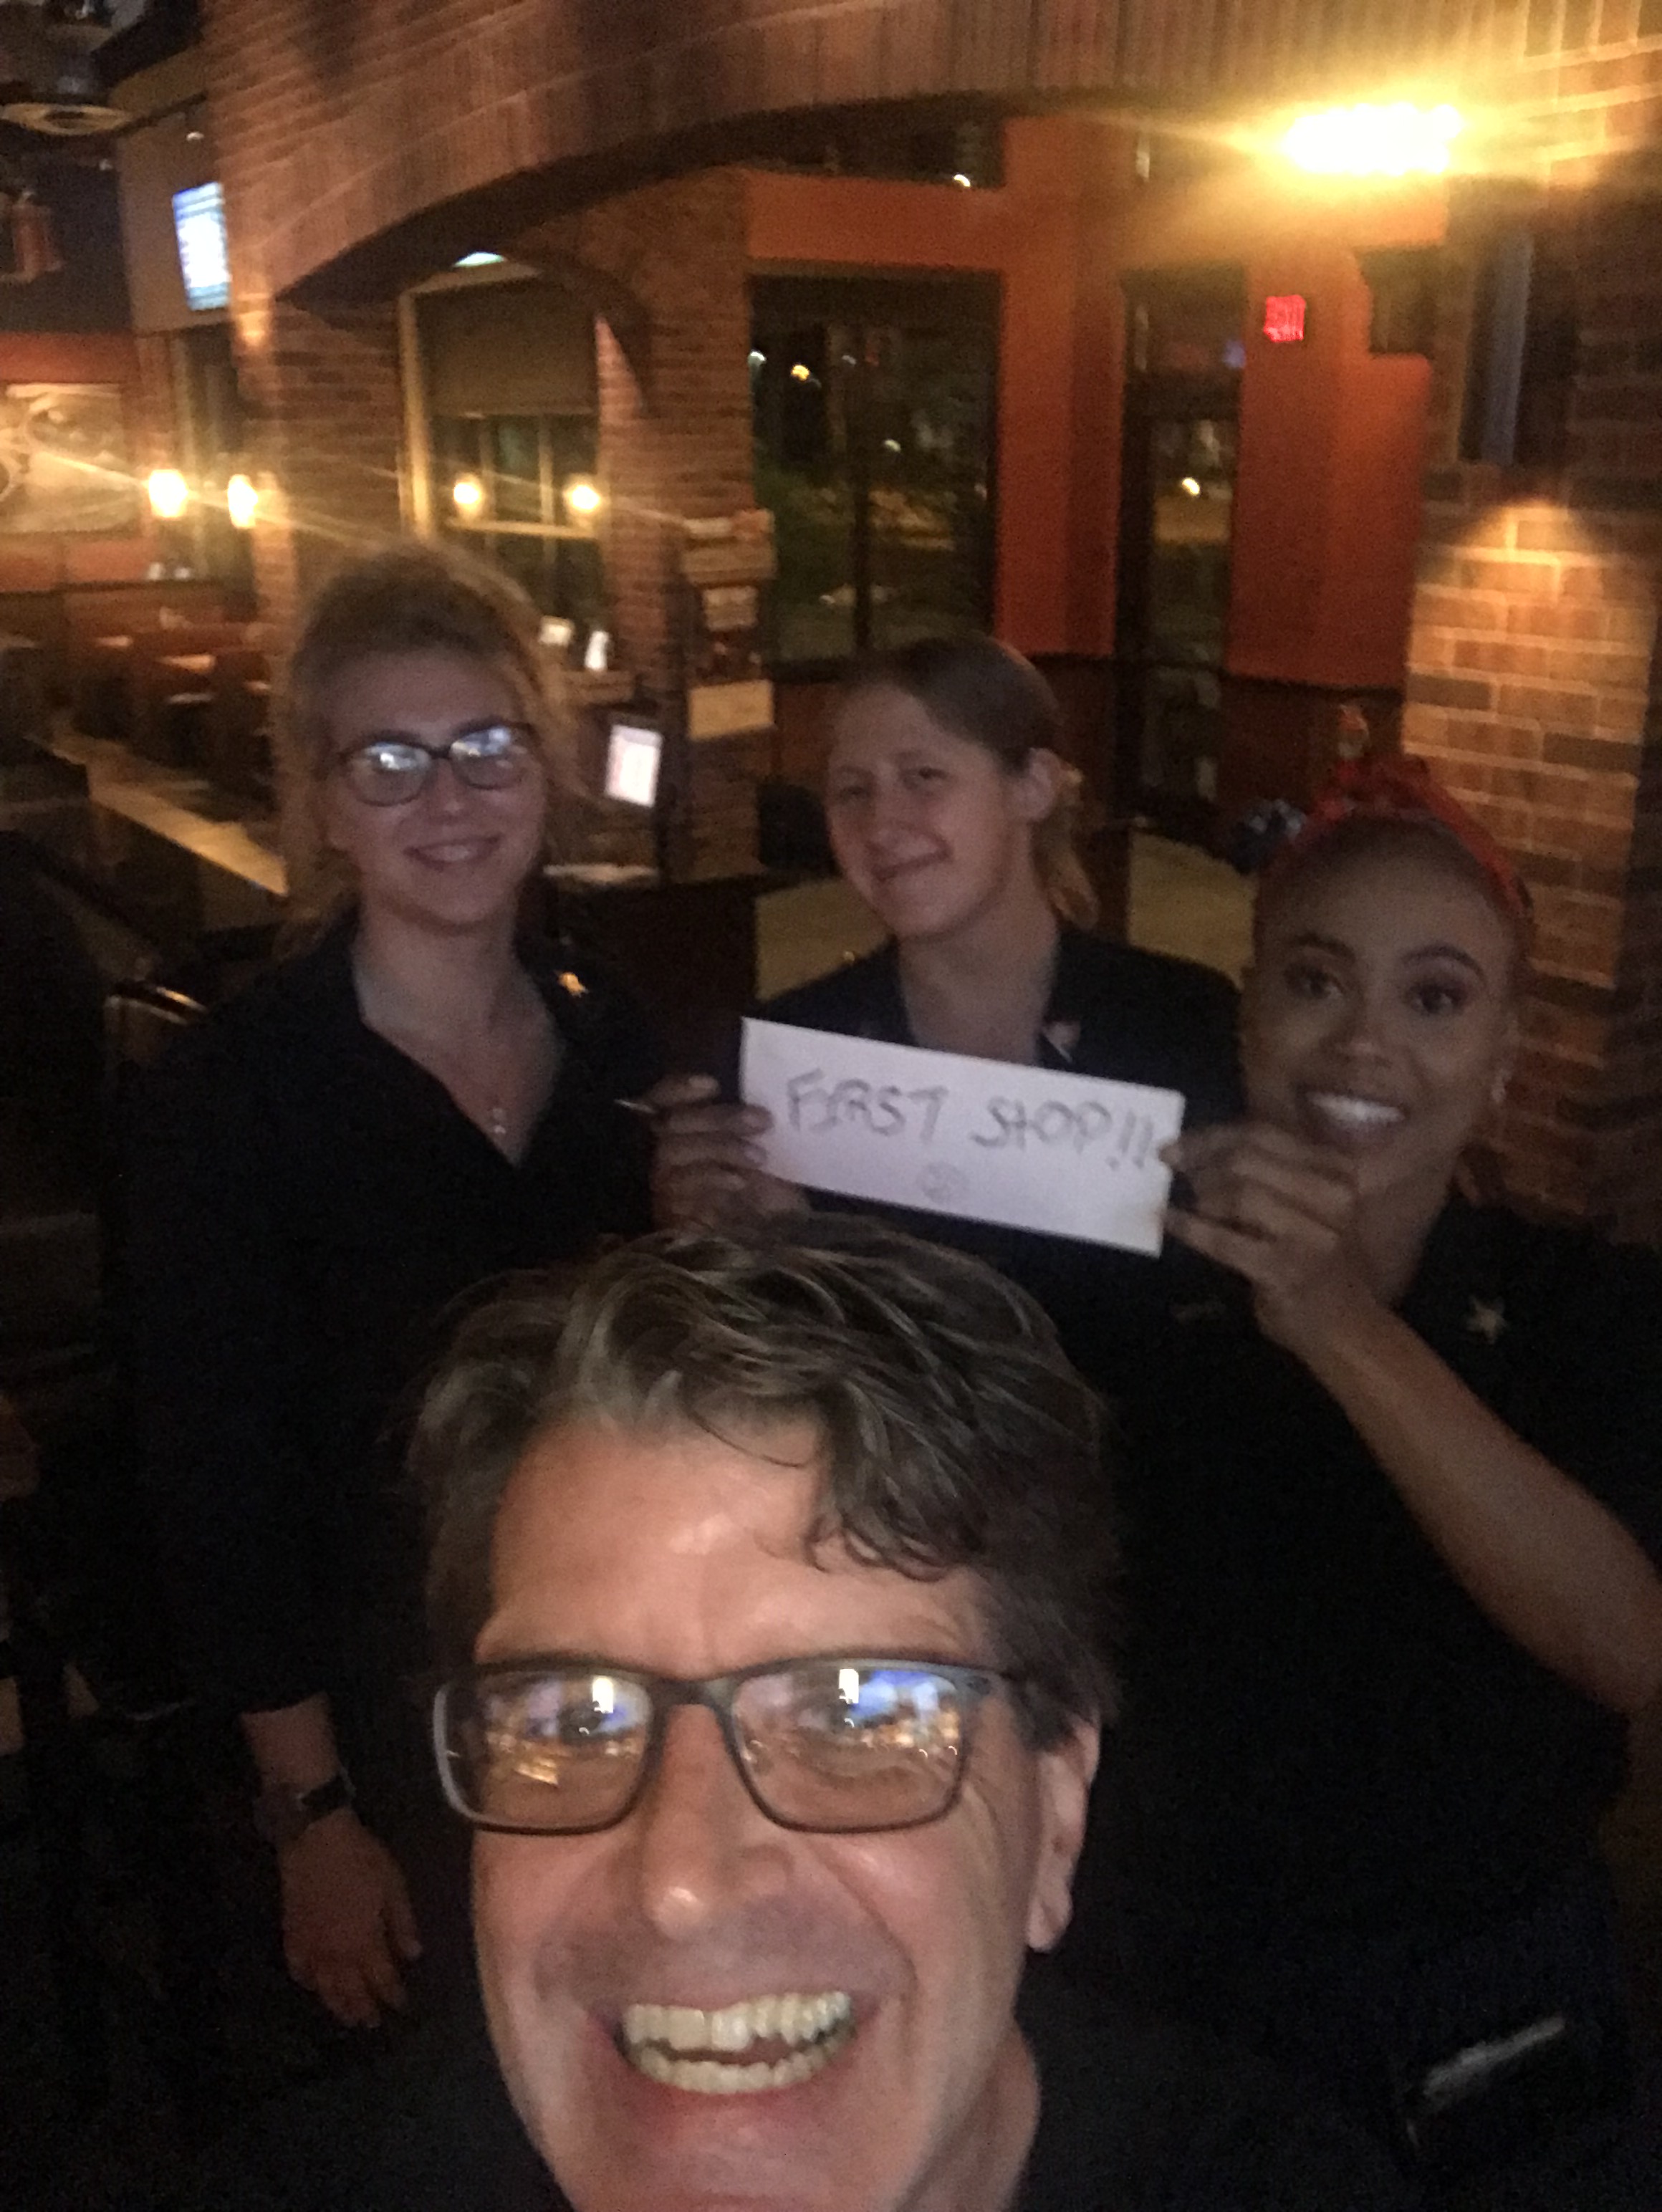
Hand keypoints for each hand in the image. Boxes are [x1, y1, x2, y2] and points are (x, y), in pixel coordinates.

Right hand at [278, 1808, 420, 2027]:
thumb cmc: (360, 1859)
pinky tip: (313, 1986)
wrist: (316, 1840)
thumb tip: (414, 1955)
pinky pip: (299, 1970)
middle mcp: (337, 1954)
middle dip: (364, 2009)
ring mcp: (311, 1948)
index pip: (382, 1980)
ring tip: (347, 2017)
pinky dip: (308, 1982)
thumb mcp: (393, 1885)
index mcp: (365, 1941)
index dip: (392, 1995)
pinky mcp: (291, 1936)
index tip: (402, 2006)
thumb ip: (402, 1923)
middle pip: (351, 1992)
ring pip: (324, 1988)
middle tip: (372, 2023)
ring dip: (337, 2005)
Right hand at [647, 1073, 805, 1230]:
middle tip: (761, 1120)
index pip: (660, 1100)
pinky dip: (713, 1178)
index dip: (678, 1089)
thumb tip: (749, 1093)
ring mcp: (662, 1187)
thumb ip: (744, 1121)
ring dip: (720, 1147)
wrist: (778, 1240)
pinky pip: (681, 1189)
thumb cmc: (767, 1187)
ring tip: (758, 1157)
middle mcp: (662, 1156)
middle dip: (716, 1118)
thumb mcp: (759, 1148)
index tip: (713, 1085)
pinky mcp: (671, 1217)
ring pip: (673, 1152)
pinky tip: (741, 1180)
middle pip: (670, 1124)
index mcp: (680, 1132)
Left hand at [1161, 1122, 1377, 1356]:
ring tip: (1182, 1197)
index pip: (1265, 1133)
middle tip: (1169, 1162)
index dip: (1213, 1135)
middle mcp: (1332, 1195)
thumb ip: (1278, 1175)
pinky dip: (1190, 1228)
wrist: (1349, 1331)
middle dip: (1200, 1156)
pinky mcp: (1285, 1268)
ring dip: (1202, 1193)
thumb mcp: (1315, 1207)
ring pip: (1240, 1192)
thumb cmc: (1325, 1266)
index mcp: (1338, 1171)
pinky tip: (1169, 1221)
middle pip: (1249, 1156)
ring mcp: (1311, 1233)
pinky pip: (1225, 1239)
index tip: (1178, 1141)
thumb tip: (1209, 1153)